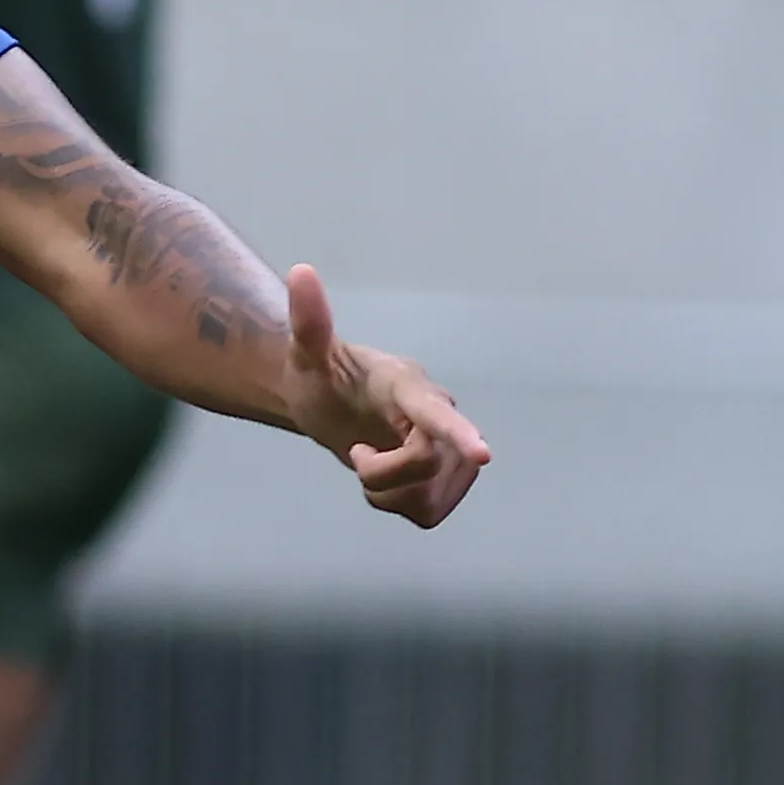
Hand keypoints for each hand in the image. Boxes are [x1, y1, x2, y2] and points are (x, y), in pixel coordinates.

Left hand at [284, 262, 485, 526]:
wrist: (330, 404)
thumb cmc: (320, 377)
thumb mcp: (306, 353)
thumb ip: (309, 320)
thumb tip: (300, 270)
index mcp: (407, 385)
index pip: (435, 412)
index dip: (459, 434)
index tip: (483, 454)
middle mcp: (440, 413)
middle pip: (424, 467)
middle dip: (379, 474)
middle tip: (353, 450)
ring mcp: (451, 449)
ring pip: (426, 498)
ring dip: (387, 493)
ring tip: (371, 464)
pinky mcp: (448, 481)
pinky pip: (427, 514)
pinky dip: (398, 506)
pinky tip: (389, 483)